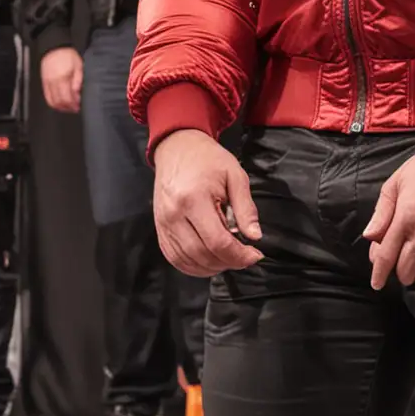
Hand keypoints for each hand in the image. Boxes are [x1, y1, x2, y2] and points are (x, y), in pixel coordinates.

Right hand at [41, 48, 83, 112]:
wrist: (54, 47)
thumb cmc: (67, 55)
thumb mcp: (78, 65)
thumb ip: (78, 80)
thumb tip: (77, 92)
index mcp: (63, 78)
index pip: (67, 98)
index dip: (73, 104)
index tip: (78, 106)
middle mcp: (53, 82)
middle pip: (59, 102)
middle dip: (68, 107)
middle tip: (75, 108)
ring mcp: (47, 83)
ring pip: (52, 101)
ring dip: (61, 107)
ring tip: (68, 107)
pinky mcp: (44, 82)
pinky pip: (47, 96)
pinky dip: (53, 102)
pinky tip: (60, 103)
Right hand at [153, 130, 263, 275]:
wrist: (177, 148)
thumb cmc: (208, 159)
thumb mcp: (235, 176)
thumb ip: (246, 208)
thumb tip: (254, 236)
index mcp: (194, 199)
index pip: (218, 242)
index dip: (239, 255)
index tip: (254, 255)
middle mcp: (174, 215)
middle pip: (203, 255)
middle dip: (229, 262)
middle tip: (245, 256)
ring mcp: (163, 224)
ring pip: (188, 261)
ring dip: (212, 267)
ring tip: (229, 257)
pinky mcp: (160, 230)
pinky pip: (175, 258)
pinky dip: (194, 266)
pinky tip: (210, 260)